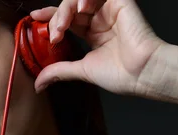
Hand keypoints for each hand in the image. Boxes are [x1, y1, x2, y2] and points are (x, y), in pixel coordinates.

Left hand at [31, 0, 166, 95]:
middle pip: (69, 8)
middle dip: (56, 18)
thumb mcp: (82, 71)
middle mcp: (100, 20)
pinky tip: (80, 11)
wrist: (143, 73)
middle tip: (54, 34)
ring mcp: (109, 10)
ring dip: (66, 9)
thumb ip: (60, 71)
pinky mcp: (119, 2)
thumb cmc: (122, 74)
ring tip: (63, 26)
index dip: (50, 17)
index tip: (34, 18)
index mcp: (93, 34)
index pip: (67, 20)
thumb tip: (38, 83)